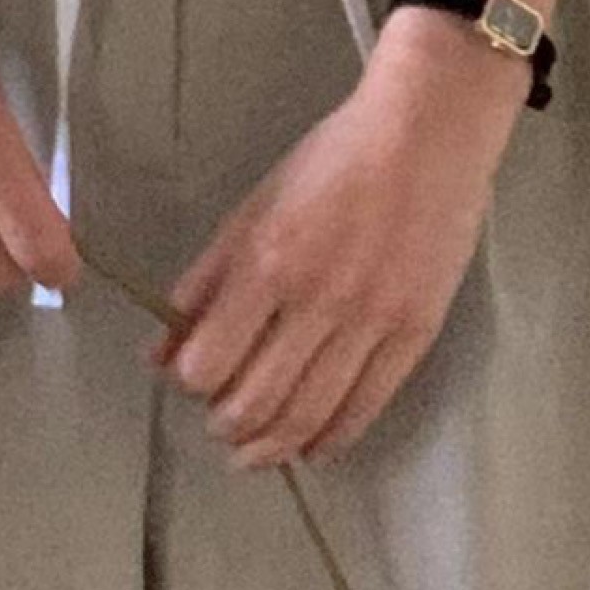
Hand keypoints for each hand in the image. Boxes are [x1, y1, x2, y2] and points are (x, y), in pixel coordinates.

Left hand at [155, 8, 529, 464]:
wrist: (429, 134)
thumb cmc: (333, 161)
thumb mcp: (253, 210)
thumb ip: (206, 282)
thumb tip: (160, 350)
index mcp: (268, 263)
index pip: (210, 361)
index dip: (192, 382)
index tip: (192, 379)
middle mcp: (317, 301)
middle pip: (257, 400)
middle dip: (227, 425)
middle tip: (219, 426)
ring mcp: (372, 321)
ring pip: (310, 414)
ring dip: (273, 447)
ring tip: (254, 454)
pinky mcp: (416, 332)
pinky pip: (368, 405)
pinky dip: (334, 437)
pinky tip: (313, 448)